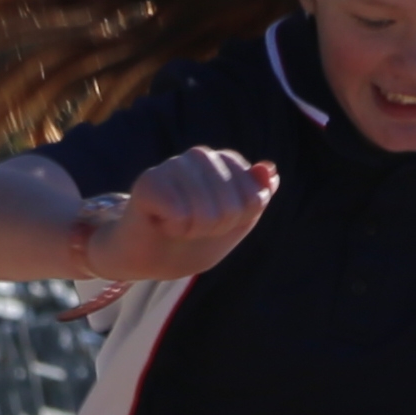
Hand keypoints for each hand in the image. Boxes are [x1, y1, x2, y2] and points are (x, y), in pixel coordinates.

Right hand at [69, 149, 274, 295]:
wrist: (146, 258)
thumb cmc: (192, 240)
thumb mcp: (235, 225)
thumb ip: (255, 199)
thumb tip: (269, 169)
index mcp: (225, 162)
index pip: (255, 197)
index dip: (238, 222)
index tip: (217, 224)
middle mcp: (200, 156)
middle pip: (234, 205)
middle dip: (216, 228)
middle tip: (193, 227)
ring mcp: (174, 165)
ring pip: (207, 211)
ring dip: (193, 230)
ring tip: (177, 225)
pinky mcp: (149, 180)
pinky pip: (180, 213)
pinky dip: (173, 228)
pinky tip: (160, 223)